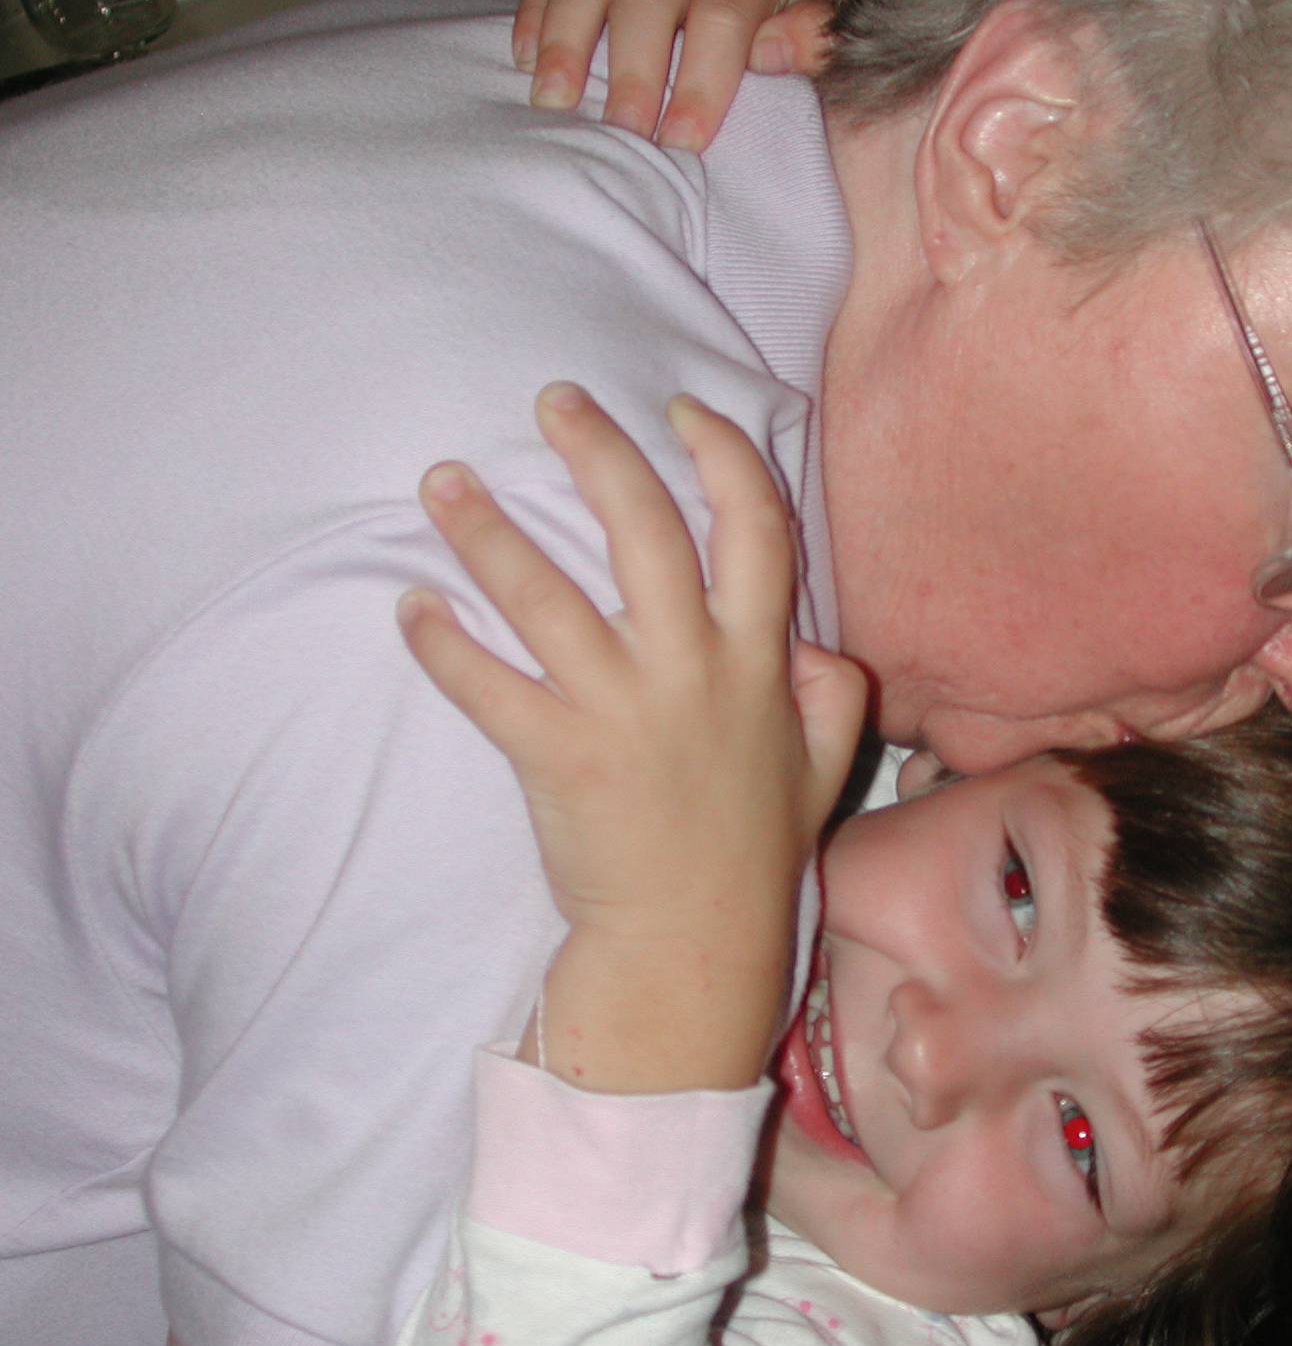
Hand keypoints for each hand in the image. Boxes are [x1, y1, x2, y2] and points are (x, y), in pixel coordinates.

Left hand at [398, 384, 866, 1091]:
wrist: (693, 944)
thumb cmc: (751, 852)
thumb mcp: (819, 767)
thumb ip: (828, 694)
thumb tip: (811, 643)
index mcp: (757, 660)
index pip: (753, 528)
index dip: (722, 455)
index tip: (681, 409)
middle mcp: (690, 669)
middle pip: (643, 528)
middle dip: (596, 450)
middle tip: (552, 400)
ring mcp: (620, 710)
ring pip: (545, 595)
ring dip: (485, 529)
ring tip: (442, 480)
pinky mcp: (556, 757)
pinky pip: (487, 686)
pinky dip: (441, 644)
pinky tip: (409, 607)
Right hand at [518, 0, 833, 149]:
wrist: (760, 7)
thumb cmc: (784, 43)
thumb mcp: (816, 46)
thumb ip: (812, 45)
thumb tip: (775, 50)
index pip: (723, 13)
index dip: (703, 77)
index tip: (685, 139)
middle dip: (635, 68)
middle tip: (624, 132)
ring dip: (568, 40)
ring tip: (555, 102)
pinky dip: (535, 15)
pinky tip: (522, 63)